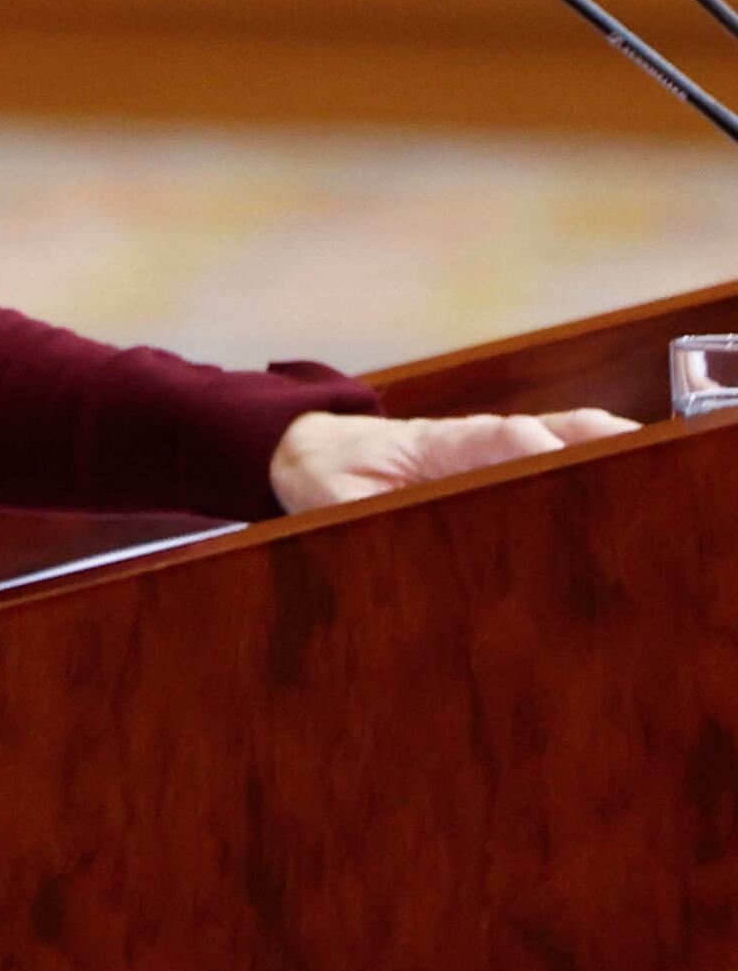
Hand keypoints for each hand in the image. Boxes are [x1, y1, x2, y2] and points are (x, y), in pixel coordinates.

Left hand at [270, 407, 632, 513]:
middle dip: (596, 446)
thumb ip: (368, 517)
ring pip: (565, 434)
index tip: (566, 463)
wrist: (313, 444)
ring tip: (659, 473)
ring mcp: (495, 442)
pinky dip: (598, 454)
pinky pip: (559, 448)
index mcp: (439, 443)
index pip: (498, 437)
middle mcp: (478, 437)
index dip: (537, 448)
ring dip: (609, 448)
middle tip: (644, 471)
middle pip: (550, 430)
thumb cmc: (329, 473)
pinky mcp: (502, 456)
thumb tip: (405, 541)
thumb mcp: (335, 501)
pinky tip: (637, 477)